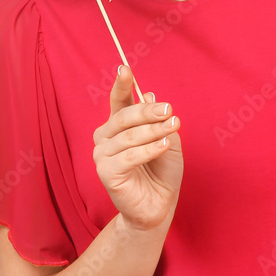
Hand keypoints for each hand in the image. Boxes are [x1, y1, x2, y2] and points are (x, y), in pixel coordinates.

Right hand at [93, 65, 182, 230]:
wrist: (159, 206)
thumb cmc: (162, 172)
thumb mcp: (167, 139)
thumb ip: (157, 120)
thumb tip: (148, 94)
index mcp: (118, 126)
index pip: (117, 101)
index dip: (121, 85)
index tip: (125, 69)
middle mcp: (106, 137)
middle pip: (124, 117)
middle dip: (148, 111)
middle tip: (169, 109)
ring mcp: (102, 155)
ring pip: (129, 136)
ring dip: (154, 130)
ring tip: (173, 126)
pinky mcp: (106, 173)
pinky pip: (129, 156)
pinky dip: (148, 149)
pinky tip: (164, 145)